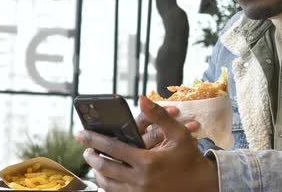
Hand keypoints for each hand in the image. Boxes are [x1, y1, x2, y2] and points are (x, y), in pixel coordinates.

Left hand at [76, 96, 218, 191]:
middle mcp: (140, 180)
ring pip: (106, 184)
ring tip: (95, 161)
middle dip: (91, 156)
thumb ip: (158, 115)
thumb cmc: (189, 157)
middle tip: (86, 149)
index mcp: (147, 161)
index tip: (80, 134)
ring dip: (97, 172)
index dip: (94, 139)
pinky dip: (107, 185)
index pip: (112, 148)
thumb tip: (142, 98)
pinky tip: (106, 177)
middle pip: (104, 167)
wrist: (201, 184)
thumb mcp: (178, 133)